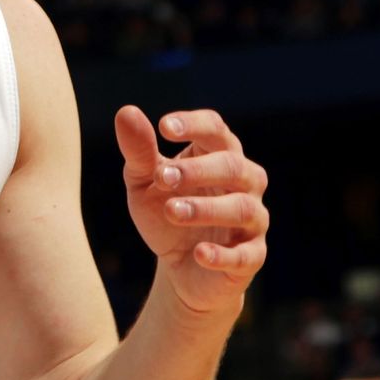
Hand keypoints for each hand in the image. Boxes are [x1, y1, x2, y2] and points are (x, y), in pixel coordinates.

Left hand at [114, 106, 268, 315]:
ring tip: (172, 211)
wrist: (180, 267)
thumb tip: (126, 112)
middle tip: (163, 178)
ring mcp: (252, 220)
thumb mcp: (145, 183)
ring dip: (206, 209)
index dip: (194, 125)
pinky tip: (199, 253)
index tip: (164, 127)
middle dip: (198, 170)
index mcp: (218, 154)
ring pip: (242, 207)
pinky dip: (223, 254)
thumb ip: (139, 151)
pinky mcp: (252, 256)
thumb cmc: (165, 213)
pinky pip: (246, 254)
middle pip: (232, 166)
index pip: (216, 129)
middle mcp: (244, 182)